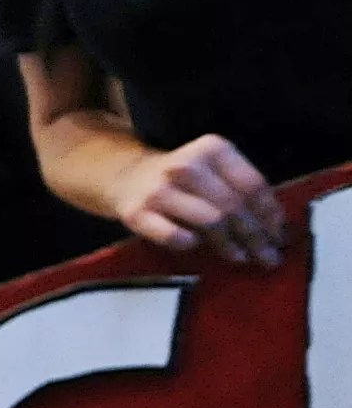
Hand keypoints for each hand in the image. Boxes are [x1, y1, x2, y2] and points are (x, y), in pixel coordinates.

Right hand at [110, 134, 283, 266]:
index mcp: (213, 149)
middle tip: (268, 258)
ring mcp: (160, 190)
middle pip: (233, 205)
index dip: (270, 214)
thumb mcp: (214, 171)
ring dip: (230, 244)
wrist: (127, 178)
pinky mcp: (138, 213)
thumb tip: (276, 230)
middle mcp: (187, 165)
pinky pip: (174, 236)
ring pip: (210, 221)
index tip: (280, 237)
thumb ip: (241, 190)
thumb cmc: (182, 181)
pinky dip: (190, 244)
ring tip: (241, 258)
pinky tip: (197, 247)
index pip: (252, 184)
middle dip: (255, 235)